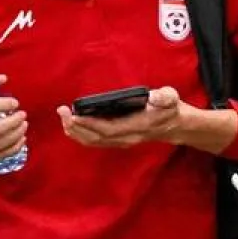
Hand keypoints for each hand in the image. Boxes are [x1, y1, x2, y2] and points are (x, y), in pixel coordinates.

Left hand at [58, 87, 187, 147]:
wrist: (175, 125)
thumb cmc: (170, 108)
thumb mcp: (171, 98)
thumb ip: (165, 97)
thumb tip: (154, 97)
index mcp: (138, 126)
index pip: (110, 129)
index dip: (90, 124)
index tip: (74, 115)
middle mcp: (128, 137)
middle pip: (97, 138)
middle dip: (76, 127)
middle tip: (62, 112)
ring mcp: (122, 141)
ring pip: (94, 141)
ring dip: (76, 132)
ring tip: (63, 118)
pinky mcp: (118, 140)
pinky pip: (96, 141)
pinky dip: (82, 134)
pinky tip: (72, 125)